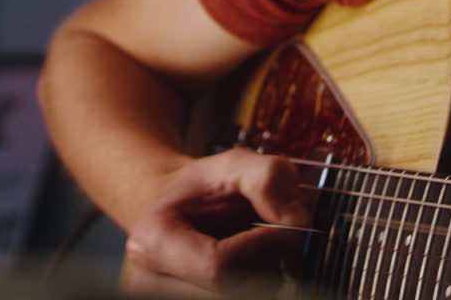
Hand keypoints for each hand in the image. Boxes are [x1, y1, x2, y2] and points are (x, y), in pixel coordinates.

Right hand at [121, 148, 311, 297]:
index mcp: (154, 243)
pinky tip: (253, 264)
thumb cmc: (202, 188)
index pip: (219, 267)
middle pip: (236, 291)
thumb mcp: (235, 163)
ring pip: (248, 297)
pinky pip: (251, 296)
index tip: (280, 223)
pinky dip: (262, 282)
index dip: (263, 245)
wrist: (174, 207)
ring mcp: (174, 299)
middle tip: (270, 233)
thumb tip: (296, 221)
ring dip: (268, 273)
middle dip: (270, 260)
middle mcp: (156, 284)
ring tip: (257, 245)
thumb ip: (268, 179)